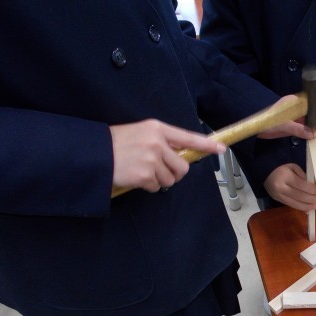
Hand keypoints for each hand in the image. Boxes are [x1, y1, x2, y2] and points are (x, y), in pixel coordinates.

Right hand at [110, 119, 225, 192]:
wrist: (94, 153)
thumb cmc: (116, 143)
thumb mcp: (141, 132)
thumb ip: (162, 141)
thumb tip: (181, 154)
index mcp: (157, 128)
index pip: (188, 137)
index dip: (207, 144)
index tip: (221, 149)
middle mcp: (157, 142)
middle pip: (182, 166)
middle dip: (175, 172)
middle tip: (160, 170)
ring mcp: (152, 159)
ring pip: (171, 178)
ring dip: (160, 180)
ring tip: (143, 171)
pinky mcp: (145, 175)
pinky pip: (157, 186)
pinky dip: (149, 186)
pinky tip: (136, 177)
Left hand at [258, 96, 315, 139]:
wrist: (256, 127)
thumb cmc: (267, 121)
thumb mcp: (282, 125)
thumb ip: (297, 129)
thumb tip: (312, 134)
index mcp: (299, 102)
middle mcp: (301, 107)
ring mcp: (300, 115)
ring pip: (315, 120)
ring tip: (315, 136)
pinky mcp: (297, 123)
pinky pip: (309, 126)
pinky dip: (312, 131)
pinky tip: (311, 137)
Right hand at [263, 163, 315, 211]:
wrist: (265, 173)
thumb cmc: (281, 168)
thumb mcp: (293, 167)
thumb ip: (303, 176)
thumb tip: (314, 187)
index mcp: (285, 176)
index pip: (301, 185)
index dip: (312, 189)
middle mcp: (281, 188)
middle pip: (299, 196)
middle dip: (311, 199)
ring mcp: (279, 196)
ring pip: (296, 204)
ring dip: (308, 206)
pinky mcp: (278, 200)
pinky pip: (292, 206)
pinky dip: (301, 208)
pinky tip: (309, 209)